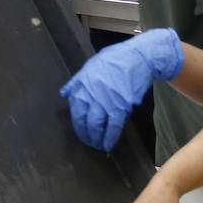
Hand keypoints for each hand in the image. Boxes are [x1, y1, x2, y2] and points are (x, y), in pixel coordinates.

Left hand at [59, 29, 183, 150]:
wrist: (138, 58)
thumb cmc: (115, 59)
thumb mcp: (90, 66)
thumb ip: (76, 82)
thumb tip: (65, 93)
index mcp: (82, 86)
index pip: (75, 111)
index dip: (78, 125)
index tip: (81, 130)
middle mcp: (91, 96)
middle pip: (84, 121)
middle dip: (86, 135)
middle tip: (89, 141)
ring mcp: (105, 102)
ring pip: (96, 126)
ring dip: (97, 138)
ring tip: (98, 145)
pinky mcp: (120, 107)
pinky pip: (113, 127)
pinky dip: (110, 138)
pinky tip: (108, 144)